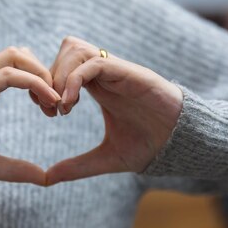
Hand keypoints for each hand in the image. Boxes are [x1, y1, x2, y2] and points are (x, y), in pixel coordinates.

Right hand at [0, 47, 60, 184]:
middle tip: (58, 102)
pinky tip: (46, 100)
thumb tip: (44, 178)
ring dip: (40, 72)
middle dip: (44, 72)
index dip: (41, 83)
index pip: (17, 69)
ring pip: (14, 55)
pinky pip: (5, 75)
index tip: (55, 108)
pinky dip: (31, 81)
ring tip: (54, 100)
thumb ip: (14, 169)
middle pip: (19, 54)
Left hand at [45, 36, 183, 185]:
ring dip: (61, 76)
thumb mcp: (106, 158)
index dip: (47, 84)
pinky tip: (70, 105)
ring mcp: (116, 71)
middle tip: (50, 109)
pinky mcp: (128, 73)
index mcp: (99, 86)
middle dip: (50, 78)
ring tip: (63, 107)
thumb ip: (77, 166)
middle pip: (66, 50)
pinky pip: (93, 63)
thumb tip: (47, 178)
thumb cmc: (149, 144)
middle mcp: (105, 73)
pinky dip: (74, 80)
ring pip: (76, 49)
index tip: (46, 111)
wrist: (181, 143)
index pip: (63, 65)